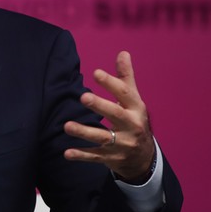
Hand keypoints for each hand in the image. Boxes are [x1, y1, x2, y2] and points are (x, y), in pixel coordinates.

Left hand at [63, 51, 154, 183]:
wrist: (144, 157)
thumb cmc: (134, 120)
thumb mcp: (134, 100)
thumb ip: (125, 78)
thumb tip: (123, 53)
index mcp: (136, 109)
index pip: (125, 94)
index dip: (111, 83)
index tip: (95, 73)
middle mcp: (130, 126)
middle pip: (115, 114)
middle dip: (100, 106)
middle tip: (82, 97)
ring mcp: (121, 144)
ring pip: (102, 137)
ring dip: (84, 132)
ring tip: (66, 126)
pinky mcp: (110, 158)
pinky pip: (94, 156)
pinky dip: (81, 155)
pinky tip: (66, 153)